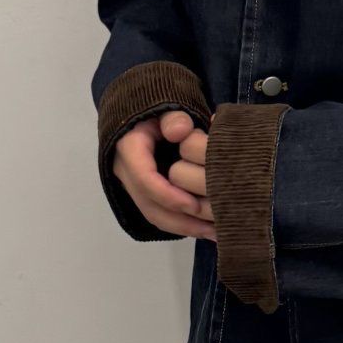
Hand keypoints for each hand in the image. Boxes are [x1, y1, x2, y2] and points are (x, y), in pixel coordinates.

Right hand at [113, 109, 215, 238]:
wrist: (141, 114)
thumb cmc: (157, 110)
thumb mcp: (165, 107)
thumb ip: (173, 118)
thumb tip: (180, 131)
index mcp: (129, 148)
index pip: (145, 179)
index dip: (169, 195)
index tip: (195, 205)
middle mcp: (127, 171)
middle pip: (150, 205)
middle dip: (182, 220)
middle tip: (214, 228)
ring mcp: (133, 184)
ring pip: (154, 214)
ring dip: (184, 227)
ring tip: (216, 234)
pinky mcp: (144, 192)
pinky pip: (160, 213)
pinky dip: (182, 223)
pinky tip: (206, 228)